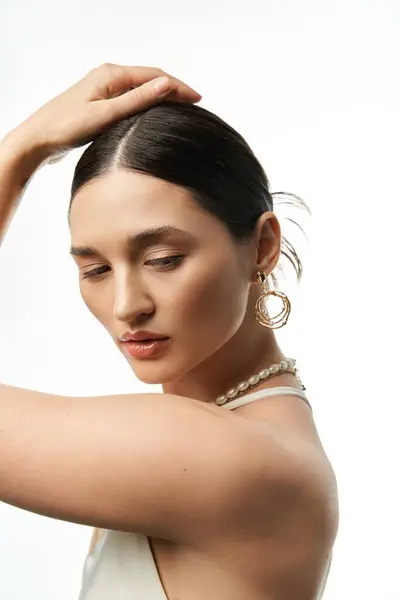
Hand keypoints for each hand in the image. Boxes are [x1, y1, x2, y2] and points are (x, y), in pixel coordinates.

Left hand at [11, 64, 201, 164]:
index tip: (198, 99)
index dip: (179, 86)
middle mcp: (108, 77)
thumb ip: (137, 100)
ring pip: (140, 90)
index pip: (154, 76)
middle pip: (149, 80)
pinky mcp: (99, 104)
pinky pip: (130, 100)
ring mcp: (103, 90)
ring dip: (161, 97)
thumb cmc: (67, 127)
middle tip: (195, 105)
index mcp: (111, 75)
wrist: (38, 140)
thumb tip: (166, 84)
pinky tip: (153, 117)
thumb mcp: (106, 114)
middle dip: (173, 90)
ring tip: (181, 109)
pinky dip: (147, 105)